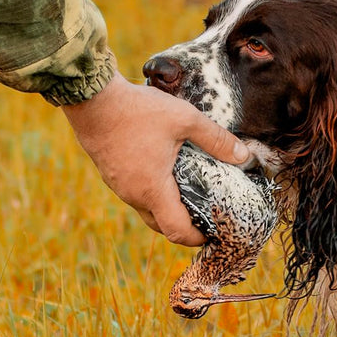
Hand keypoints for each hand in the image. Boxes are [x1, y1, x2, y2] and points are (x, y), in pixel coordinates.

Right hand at [62, 72, 249, 245]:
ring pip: (147, 209)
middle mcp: (133, 195)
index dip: (197, 238)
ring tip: (192, 194)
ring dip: (168, 208)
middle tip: (207, 216)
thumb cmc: (138, 111)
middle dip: (185, 226)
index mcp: (152, 190)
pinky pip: (136, 194)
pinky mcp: (111, 174)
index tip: (214, 233)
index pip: (177, 231)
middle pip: (161, 225)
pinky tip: (168, 174)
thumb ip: (216, 139)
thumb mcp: (185, 120)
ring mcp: (118, 185)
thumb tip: (244, 156)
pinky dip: (153, 194)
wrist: (92, 98)